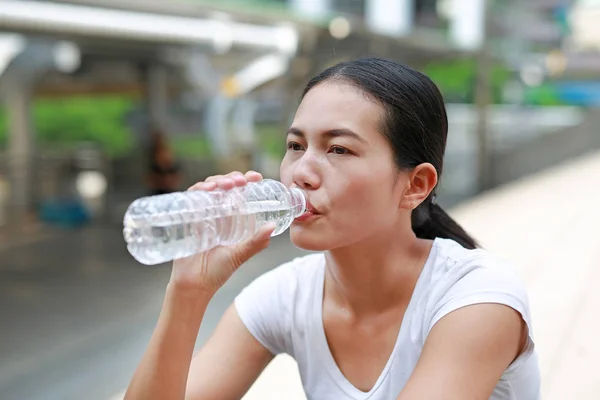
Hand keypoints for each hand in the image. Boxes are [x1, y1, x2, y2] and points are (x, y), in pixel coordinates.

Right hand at [169, 171, 275, 294]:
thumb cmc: (218, 271)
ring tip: (226, 185)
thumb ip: (256, 242)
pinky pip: (190, 197)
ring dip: (217, 181)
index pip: (240, 191)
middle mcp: (217, 211)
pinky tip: (206, 190)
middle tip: (240, 181)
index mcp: (232, 217)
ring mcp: (201, 213)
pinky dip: (198, 190)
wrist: (194, 285)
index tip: (256, 177)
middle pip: (224, 185)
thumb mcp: (240, 254)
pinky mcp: (187, 217)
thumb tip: (272, 227)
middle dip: (232, 178)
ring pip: (208, 187)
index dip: (247, 180)